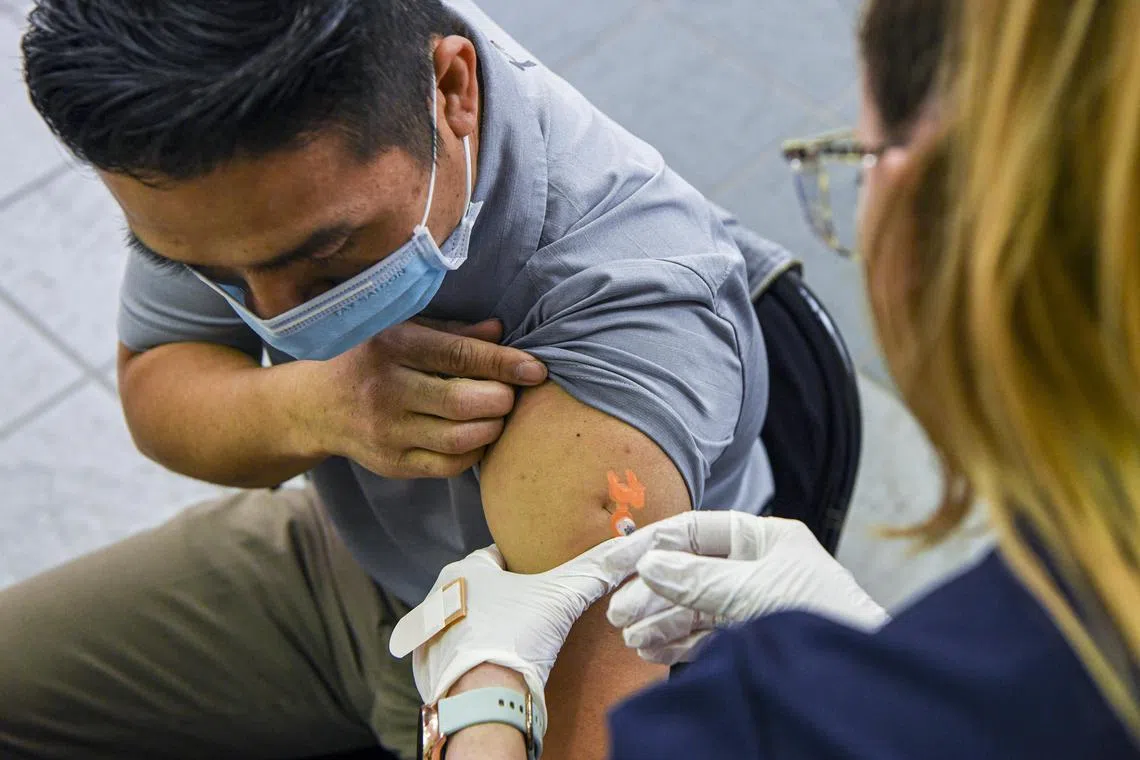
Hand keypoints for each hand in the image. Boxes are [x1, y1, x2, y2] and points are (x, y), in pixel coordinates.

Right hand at [297, 319, 546, 478]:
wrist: (316, 405)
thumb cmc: (372, 358)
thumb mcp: (404, 331)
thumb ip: (454, 334)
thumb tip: (501, 330)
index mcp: (392, 346)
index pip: (460, 356)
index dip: (505, 363)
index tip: (536, 369)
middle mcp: (386, 389)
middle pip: (463, 402)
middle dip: (501, 399)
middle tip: (511, 394)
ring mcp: (386, 431)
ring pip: (459, 439)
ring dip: (492, 428)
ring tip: (497, 415)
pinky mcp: (390, 464)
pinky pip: (448, 466)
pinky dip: (474, 453)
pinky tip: (478, 437)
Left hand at [406, 533, 650, 739]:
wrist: (485, 697)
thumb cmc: (517, 637)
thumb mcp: (561, 596)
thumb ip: (592, 571)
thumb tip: (623, 553)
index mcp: (464, 570)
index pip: (500, 556)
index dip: (526, 566)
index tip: (543, 579)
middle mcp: (438, 595)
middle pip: (483, 589)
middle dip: (506, 598)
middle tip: (534, 612)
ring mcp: (429, 632)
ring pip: (468, 619)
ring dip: (488, 626)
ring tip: (516, 639)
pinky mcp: (427, 664)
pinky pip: (456, 651)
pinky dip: (473, 654)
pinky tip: (494, 661)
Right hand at [605, 512, 888, 664]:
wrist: (857, 677)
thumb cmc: (823, 617)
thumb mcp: (752, 589)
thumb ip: (697, 578)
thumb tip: (649, 564)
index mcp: (764, 539)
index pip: (693, 532)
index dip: (651, 545)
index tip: (615, 563)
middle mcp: (756, 568)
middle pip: (688, 572)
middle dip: (652, 591)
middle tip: (618, 611)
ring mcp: (752, 605)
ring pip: (692, 607)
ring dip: (659, 620)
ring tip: (632, 636)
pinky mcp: (751, 640)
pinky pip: (704, 636)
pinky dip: (676, 643)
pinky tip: (652, 649)